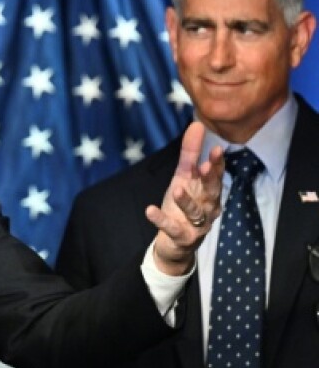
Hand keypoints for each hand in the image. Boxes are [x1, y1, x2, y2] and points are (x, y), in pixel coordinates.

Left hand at [144, 121, 223, 275]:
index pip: (216, 176)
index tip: (217, 148)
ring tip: (176, 189)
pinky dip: (161, 220)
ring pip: (194, 212)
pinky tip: (150, 210)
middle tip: (205, 166)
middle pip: (212, 193)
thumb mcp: (183, 177)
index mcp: (208, 192)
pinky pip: (172, 228)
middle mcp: (207, 208)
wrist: (174, 242)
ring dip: (186, 201)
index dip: (216, 164)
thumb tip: (197, 124)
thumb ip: (190, 153)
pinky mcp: (182, 238)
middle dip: (210, 179)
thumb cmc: (182, 205)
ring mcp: (196, 225)